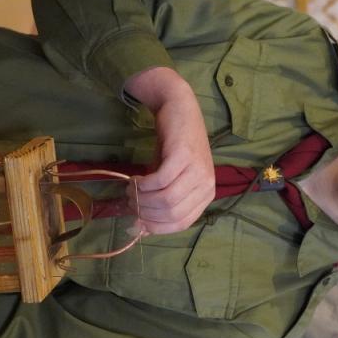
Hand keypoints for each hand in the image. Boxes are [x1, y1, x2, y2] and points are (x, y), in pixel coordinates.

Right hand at [125, 67, 214, 233]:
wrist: (178, 108)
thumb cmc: (174, 146)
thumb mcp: (170, 179)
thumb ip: (160, 203)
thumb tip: (139, 229)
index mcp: (206, 194)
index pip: (181, 224)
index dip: (156, 226)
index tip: (136, 220)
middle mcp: (206, 184)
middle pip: (172, 214)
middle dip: (145, 212)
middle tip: (130, 201)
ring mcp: (197, 170)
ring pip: (166, 200)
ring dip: (142, 198)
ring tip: (130, 189)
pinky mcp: (183, 156)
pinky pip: (159, 181)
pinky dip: (143, 184)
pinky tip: (135, 178)